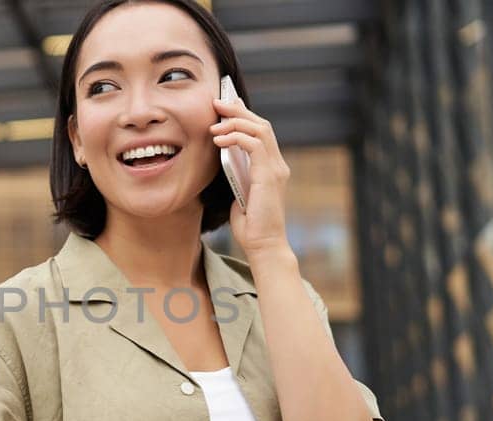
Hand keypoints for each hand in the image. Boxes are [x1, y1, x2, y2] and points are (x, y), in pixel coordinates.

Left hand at [211, 96, 291, 255]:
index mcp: (271, 167)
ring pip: (260, 129)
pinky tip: (218, 141)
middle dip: (238, 110)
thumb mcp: (238, 192)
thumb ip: (236, 174)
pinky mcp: (269, 175)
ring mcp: (276, 168)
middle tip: (216, 102)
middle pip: (261, 124)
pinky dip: (235, 137)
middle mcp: (277, 164)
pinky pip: (254, 144)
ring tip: (214, 123)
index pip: (261, 131)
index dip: (243, 115)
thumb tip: (222, 158)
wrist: (263, 245)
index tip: (224, 106)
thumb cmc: (250, 225)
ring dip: (235, 121)